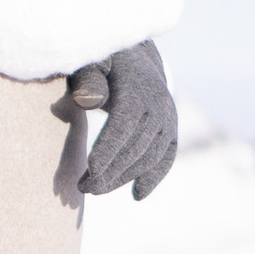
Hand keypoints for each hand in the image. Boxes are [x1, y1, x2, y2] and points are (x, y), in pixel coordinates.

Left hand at [67, 41, 178, 200]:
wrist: (133, 58)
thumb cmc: (102, 62)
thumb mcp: (90, 63)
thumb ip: (87, 79)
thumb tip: (90, 101)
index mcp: (136, 87)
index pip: (124, 123)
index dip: (108, 148)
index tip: (90, 171)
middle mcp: (158, 104)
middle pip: (135, 146)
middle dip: (110, 171)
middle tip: (83, 188)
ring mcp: (168, 118)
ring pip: (149, 157)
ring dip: (122, 178)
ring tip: (94, 189)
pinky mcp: (171, 130)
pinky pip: (166, 157)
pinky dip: (153, 177)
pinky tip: (136, 195)